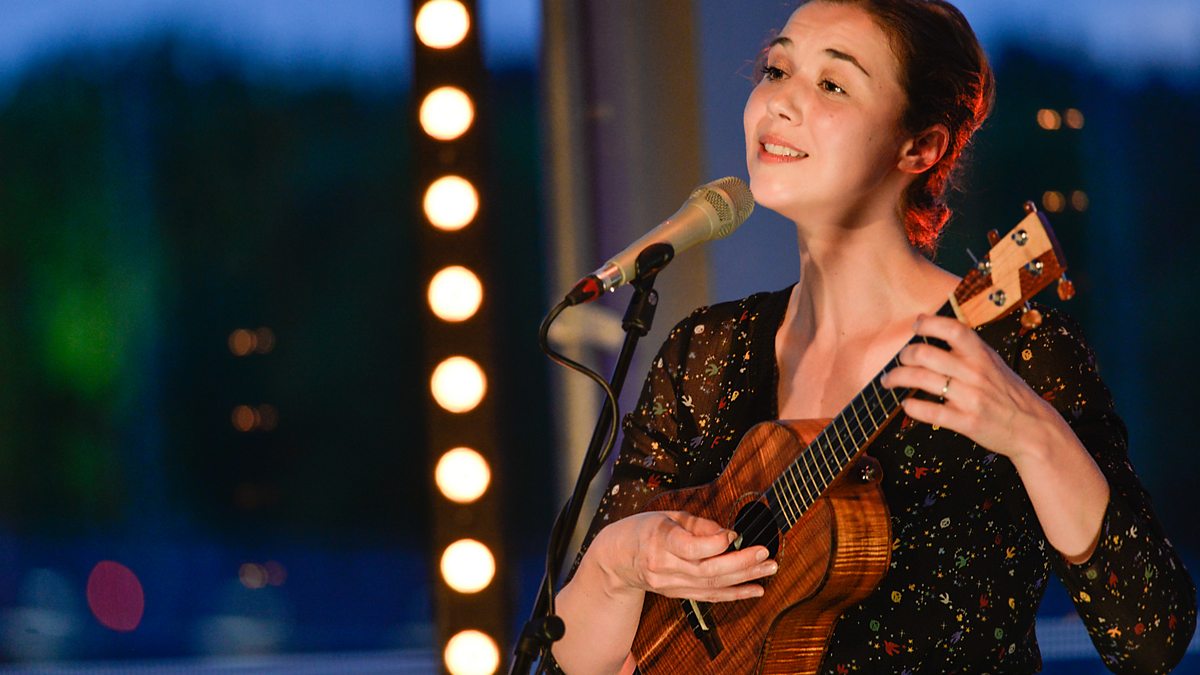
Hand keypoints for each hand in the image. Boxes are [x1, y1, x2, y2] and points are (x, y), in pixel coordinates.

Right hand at [591, 510, 776, 602]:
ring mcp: (670, 585)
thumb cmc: (644, 530)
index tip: (734, 534)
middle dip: (741, 563)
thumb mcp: (668, 516)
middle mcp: (664, 566)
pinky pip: (709, 596)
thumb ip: (699, 525)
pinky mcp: (677, 595)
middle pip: (707, 570)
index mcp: (659, 539)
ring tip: (768, 569)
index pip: (690, 547)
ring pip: (712, 585)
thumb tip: (728, 535)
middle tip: (765, 554)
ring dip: (744, 578)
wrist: (618, 559)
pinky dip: (735, 594)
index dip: (716, 543)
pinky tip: (755, 589)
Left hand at [879, 313, 1061, 461]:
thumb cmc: (1008, 393)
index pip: (953, 329)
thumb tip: (931, 328)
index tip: (916, 325)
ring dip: (897, 378)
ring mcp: (971, 398)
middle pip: (926, 354)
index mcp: (982, 355)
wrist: (1033, 427)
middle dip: (904, 355)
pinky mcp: (967, 422)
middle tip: (899, 360)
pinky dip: (912, 407)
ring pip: (922, 380)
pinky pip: (930, 412)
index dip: (929, 323)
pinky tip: (906, 405)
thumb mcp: (994, 363)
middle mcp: (975, 373)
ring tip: (889, 381)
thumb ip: (967, 349)